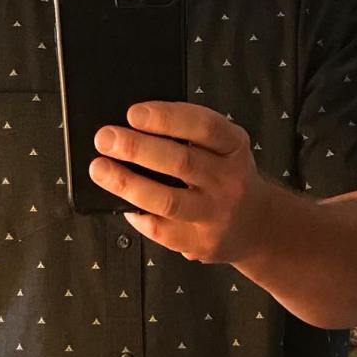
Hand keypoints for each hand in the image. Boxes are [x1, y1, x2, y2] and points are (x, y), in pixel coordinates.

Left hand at [89, 101, 271, 265]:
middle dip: (137, 148)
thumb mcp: (223, 147)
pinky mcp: (199, 243)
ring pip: (167, 201)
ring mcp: (214, 215)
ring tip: (100, 169)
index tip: (133, 113)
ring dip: (128, 184)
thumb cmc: (227, 178)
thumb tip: (133, 128)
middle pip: (181, 162)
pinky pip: (160, 229)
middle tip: (105, 139)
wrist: (255, 225)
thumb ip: (189, 136)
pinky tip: (122, 203)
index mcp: (234, 147)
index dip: (167, 118)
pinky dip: (136, 214)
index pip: (203, 127)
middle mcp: (228, 181)